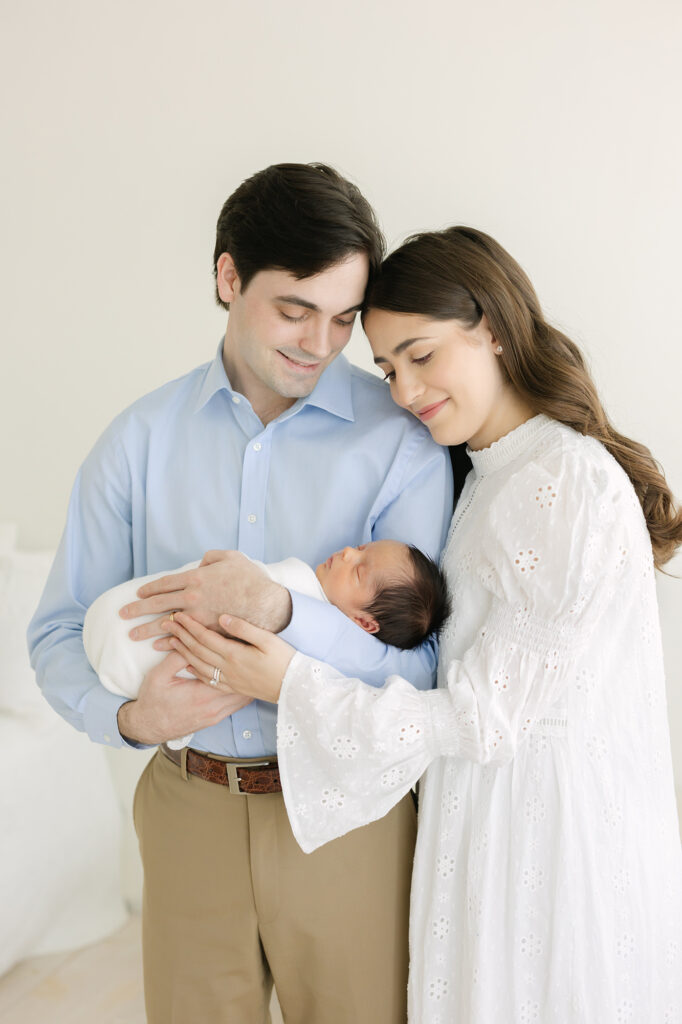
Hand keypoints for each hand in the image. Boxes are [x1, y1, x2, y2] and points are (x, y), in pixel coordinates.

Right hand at [116, 650, 252, 745]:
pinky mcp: (215, 719)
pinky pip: (237, 706)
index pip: (229, 675)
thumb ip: (176, 657)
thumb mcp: (159, 675)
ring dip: (247, 683)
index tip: (242, 646)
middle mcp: (213, 708)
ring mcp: (216, 715)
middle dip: (247, 670)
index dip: (237, 659)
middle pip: (243, 688)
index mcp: (201, 695)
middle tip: (252, 654)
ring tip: (251, 666)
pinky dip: (241, 693)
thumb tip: (191, 639)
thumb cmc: (153, 700)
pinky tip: (243, 681)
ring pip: (243, 699)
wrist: (148, 727)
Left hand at [119, 550, 292, 641]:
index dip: (150, 588)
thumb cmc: (251, 579)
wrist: (266, 603)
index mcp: (196, 577)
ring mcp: (198, 615)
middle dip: (138, 609)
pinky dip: (168, 642)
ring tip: (132, 635)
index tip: (139, 593)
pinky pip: (183, 637)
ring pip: (166, 623)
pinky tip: (157, 646)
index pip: (165, 583)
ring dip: (146, 629)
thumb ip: (212, 557)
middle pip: (158, 603)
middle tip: (123, 614)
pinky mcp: (207, 631)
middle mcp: (192, 596)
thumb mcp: (231, 557)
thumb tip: (201, 563)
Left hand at [163, 612, 294, 703]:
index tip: (177, 615)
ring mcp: (229, 680)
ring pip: (198, 665)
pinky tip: (188, 665)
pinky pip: (207, 679)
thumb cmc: (285, 660)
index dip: (189, 625)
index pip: (205, 637)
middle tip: (167, 623)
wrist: (293, 688)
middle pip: (197, 650)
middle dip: (181, 635)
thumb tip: (223, 617)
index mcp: (234, 654)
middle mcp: (227, 668)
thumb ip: (244, 628)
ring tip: (172, 640)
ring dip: (183, 651)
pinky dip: (194, 670)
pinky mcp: (232, 688)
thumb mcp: (268, 639)